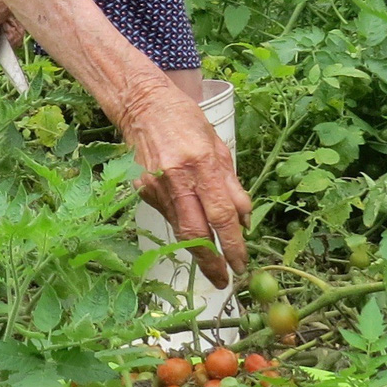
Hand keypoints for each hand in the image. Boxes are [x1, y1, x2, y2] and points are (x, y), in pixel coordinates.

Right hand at [118, 77, 250, 286]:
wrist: (142, 106)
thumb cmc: (186, 121)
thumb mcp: (218, 147)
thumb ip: (232, 185)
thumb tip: (244, 221)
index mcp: (201, 164)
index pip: (222, 215)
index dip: (233, 244)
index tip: (241, 264)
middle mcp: (177, 179)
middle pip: (195, 233)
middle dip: (211, 262)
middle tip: (224, 280)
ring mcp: (156, 186)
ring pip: (179, 230)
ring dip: (198, 250)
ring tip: (212, 263)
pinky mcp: (143, 190)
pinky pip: (168, 216)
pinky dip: (182, 226)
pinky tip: (191, 227)